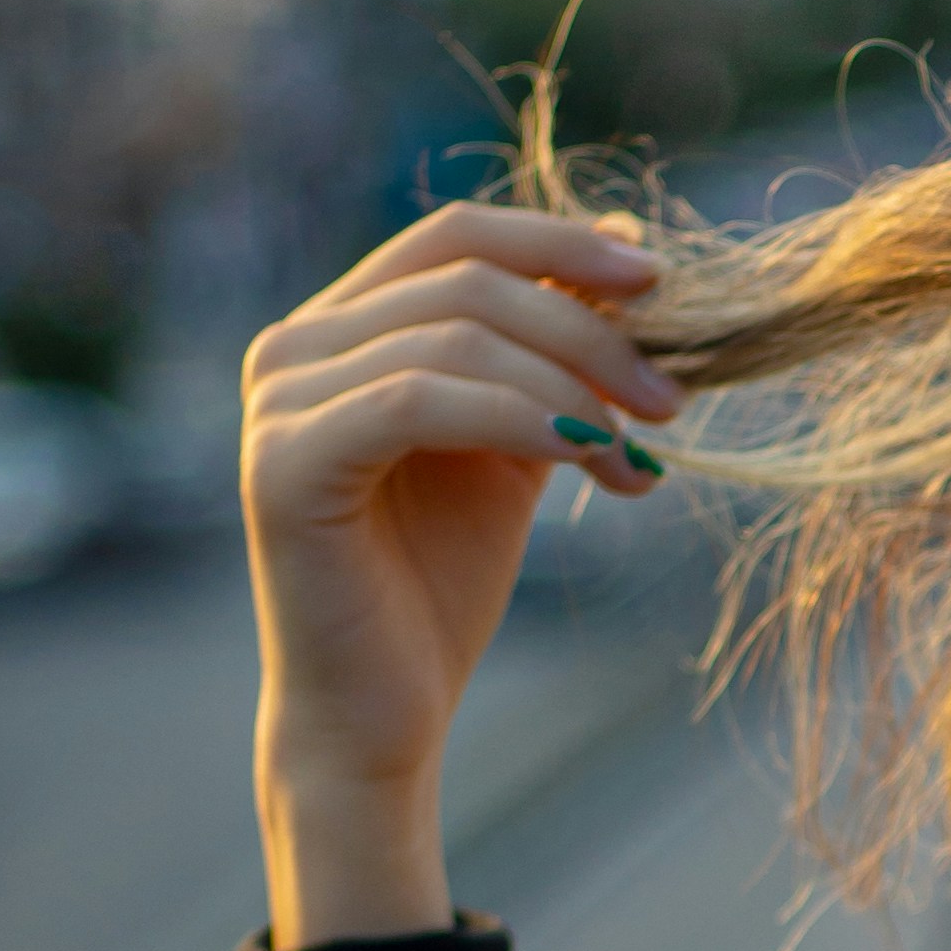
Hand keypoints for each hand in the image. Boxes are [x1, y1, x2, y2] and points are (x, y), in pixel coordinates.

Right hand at [242, 205, 682, 848]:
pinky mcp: (281, 464)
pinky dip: (517, 415)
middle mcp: (292, 347)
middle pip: (464, 281)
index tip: (660, 278)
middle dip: (587, 330)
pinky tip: (584, 452)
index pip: (455, 236)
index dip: (559, 242)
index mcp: (340, 327)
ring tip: (634, 454)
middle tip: (672, 398)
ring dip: (568, 387)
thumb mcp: (514, 443)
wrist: (379, 713)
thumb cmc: (438, 583)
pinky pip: (415, 401)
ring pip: (451, 338)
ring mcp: (277, 401)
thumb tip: (627, 247)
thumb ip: (550, 354)